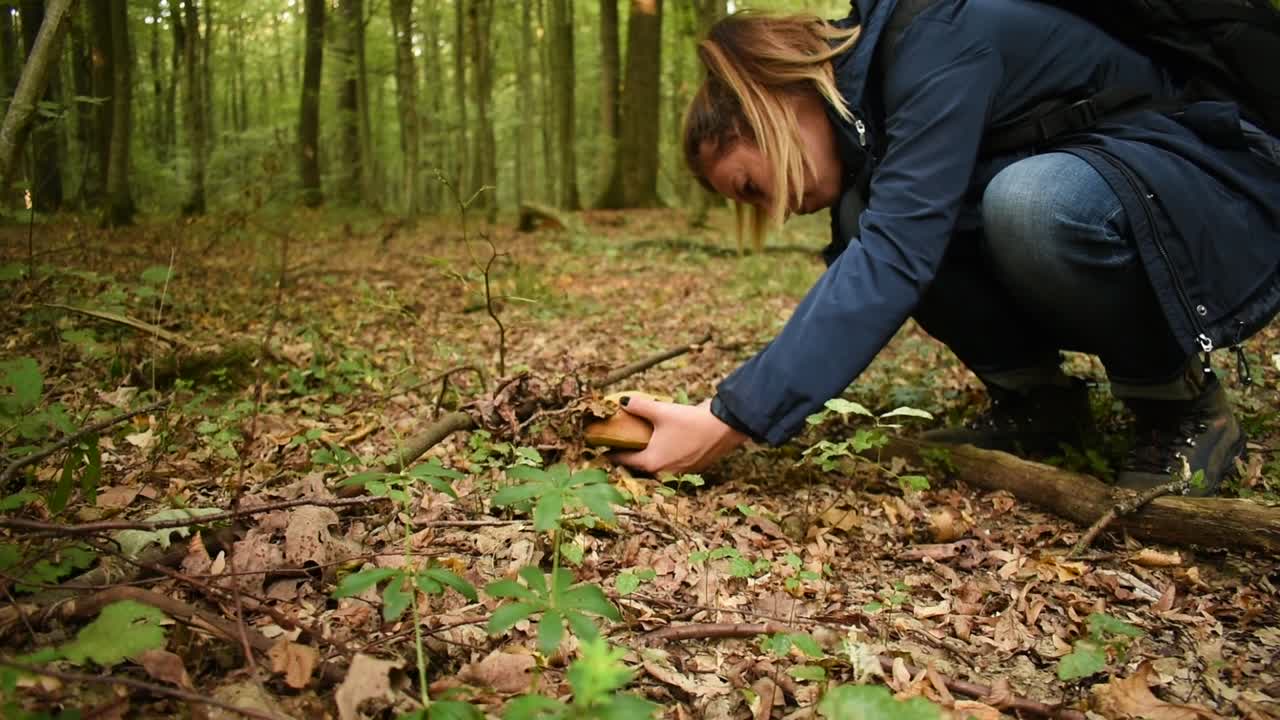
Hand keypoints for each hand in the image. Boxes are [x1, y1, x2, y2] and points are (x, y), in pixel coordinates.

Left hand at [611, 397, 747, 473]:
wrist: (726, 427)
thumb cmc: (690, 421)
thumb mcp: (661, 411)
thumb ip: (639, 406)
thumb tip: (622, 401)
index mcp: (652, 462)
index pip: (623, 459)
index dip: (611, 452)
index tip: (602, 447)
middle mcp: (665, 471)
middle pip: (640, 464)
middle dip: (631, 453)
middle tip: (623, 440)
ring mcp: (681, 471)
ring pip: (658, 464)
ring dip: (650, 454)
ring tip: (644, 439)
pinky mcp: (694, 466)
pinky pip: (673, 462)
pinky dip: (667, 453)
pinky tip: (668, 440)